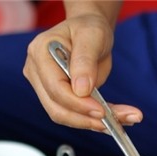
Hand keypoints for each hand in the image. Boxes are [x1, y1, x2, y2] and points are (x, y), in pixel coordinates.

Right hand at [23, 13, 142, 130]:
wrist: (90, 35)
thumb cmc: (89, 29)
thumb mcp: (92, 35)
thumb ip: (85, 60)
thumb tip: (81, 90)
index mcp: (40, 53)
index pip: (55, 88)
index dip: (78, 104)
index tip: (101, 111)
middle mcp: (37, 73)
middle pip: (56, 108)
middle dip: (85, 119)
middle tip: (112, 122)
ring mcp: (45, 88)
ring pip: (64, 116)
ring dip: (92, 124)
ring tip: (119, 123)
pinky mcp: (57, 100)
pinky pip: (74, 116)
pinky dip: (94, 122)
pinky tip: (114, 122)